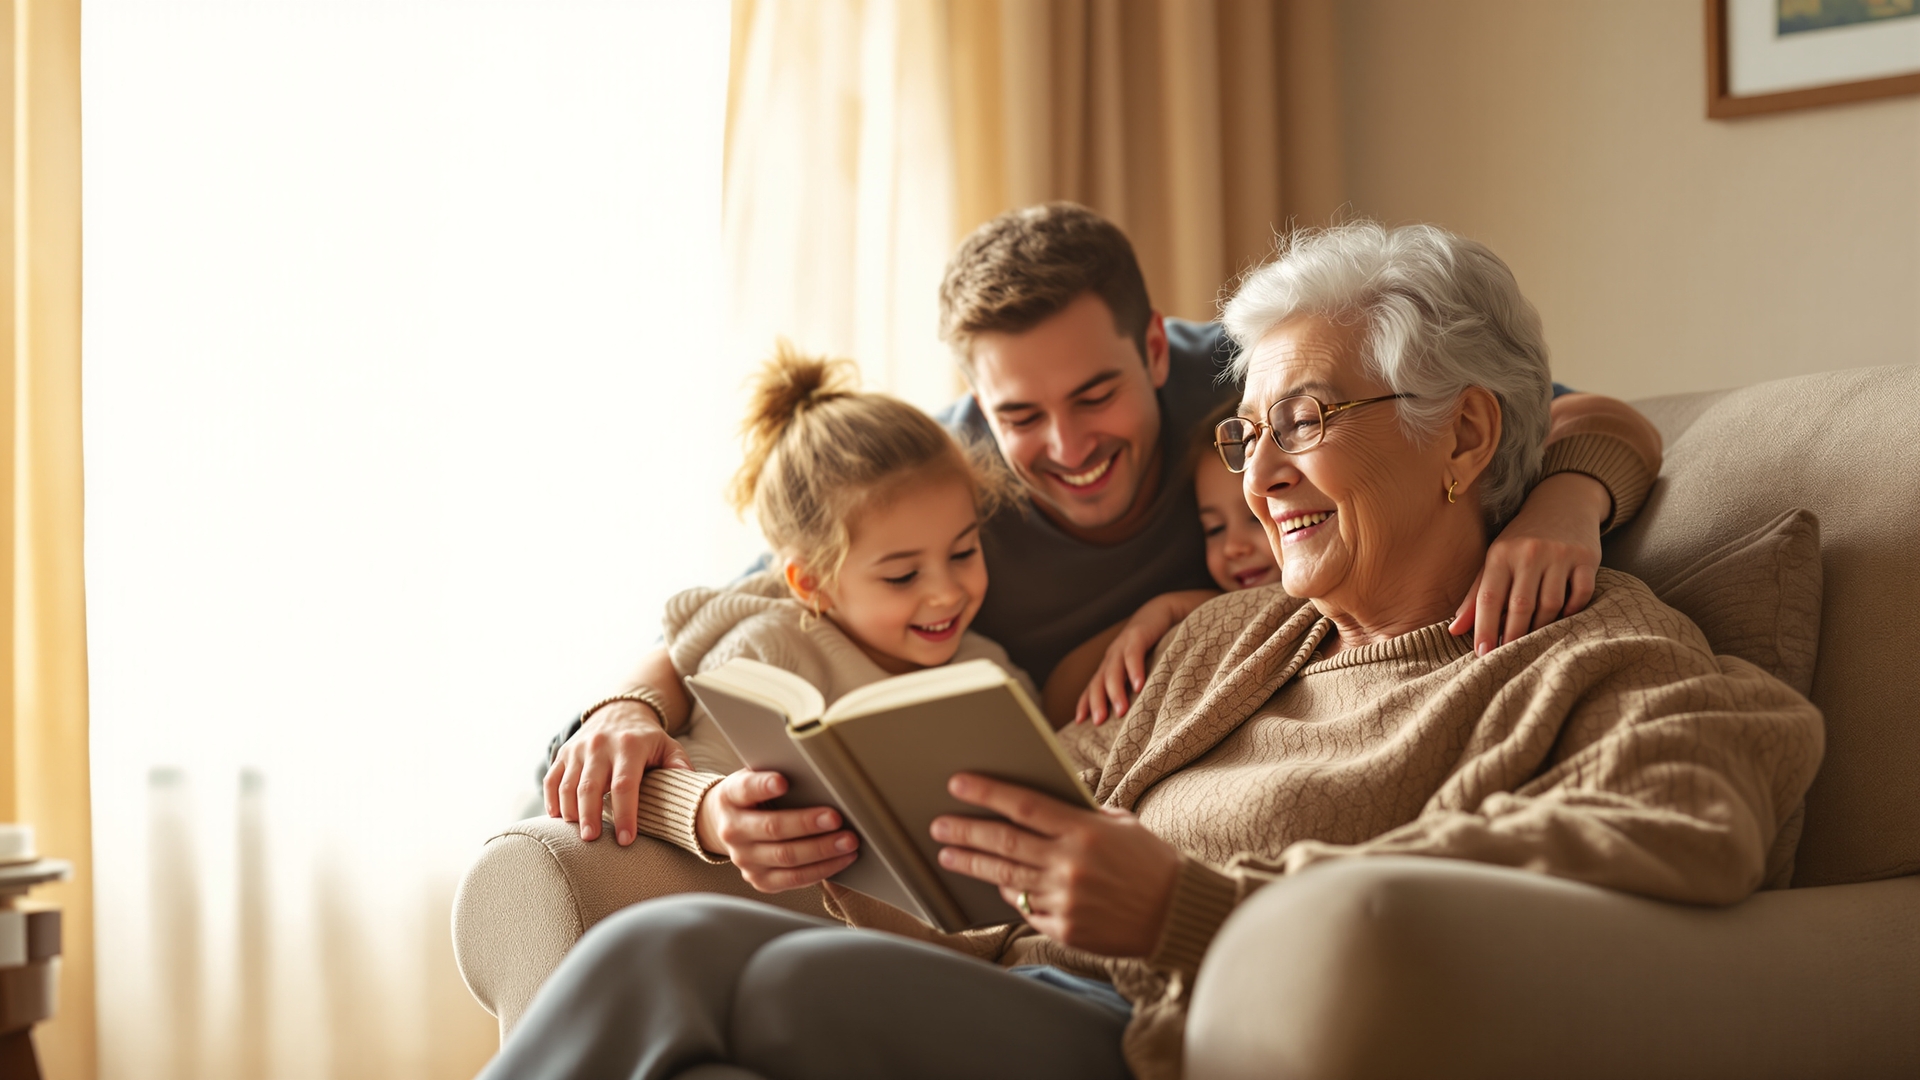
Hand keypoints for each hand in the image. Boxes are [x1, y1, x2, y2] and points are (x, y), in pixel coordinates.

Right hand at [544, 701, 692, 844]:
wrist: (619, 712)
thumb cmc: (648, 739)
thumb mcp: (669, 746)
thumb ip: (680, 767)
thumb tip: (692, 791)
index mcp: (629, 746)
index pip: (625, 785)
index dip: (625, 814)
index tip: (626, 839)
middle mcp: (600, 745)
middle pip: (590, 787)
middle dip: (590, 816)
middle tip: (592, 840)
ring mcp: (579, 749)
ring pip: (567, 786)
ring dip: (571, 813)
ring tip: (579, 835)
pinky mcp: (564, 754)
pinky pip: (551, 780)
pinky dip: (552, 801)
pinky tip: (560, 819)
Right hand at [694, 770, 857, 891]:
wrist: (727, 825)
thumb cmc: (754, 796)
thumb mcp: (755, 777)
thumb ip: (776, 773)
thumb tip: (818, 771)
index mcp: (730, 798)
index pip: (745, 790)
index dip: (763, 786)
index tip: (783, 782)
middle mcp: (732, 831)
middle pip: (772, 829)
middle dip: (806, 824)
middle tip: (836, 818)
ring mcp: (745, 859)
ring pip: (786, 857)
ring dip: (821, 850)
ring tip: (848, 841)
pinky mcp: (760, 880)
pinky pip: (793, 879)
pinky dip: (821, 870)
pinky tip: (841, 859)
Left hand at [932, 773, 1182, 956]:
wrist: (1177, 914)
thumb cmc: (1151, 863)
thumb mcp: (1122, 824)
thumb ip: (1081, 815)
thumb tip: (1040, 808)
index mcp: (1084, 830)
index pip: (1023, 805)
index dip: (986, 793)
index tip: (957, 784)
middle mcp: (1070, 864)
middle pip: (1003, 843)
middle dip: (965, 832)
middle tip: (938, 826)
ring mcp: (1065, 899)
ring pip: (1006, 877)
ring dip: (973, 864)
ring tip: (949, 855)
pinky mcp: (1064, 929)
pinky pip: (1026, 908)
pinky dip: (1011, 893)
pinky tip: (996, 883)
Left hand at [1075, 590, 1212, 724]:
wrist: (1160, 611)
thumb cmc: (1150, 644)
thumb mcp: (1138, 665)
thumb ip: (1131, 684)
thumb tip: (1130, 712)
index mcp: (1110, 665)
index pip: (1093, 687)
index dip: (1085, 703)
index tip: (1080, 721)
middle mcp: (1112, 657)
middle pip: (1099, 681)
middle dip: (1096, 702)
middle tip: (1098, 722)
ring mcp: (1123, 646)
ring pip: (1113, 671)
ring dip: (1115, 691)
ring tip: (1121, 711)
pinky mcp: (1137, 635)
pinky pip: (1133, 655)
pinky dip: (1134, 670)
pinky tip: (1138, 685)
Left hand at [1451, 472, 1609, 654]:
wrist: (1562, 502)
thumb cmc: (1521, 540)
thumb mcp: (1495, 560)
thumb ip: (1475, 595)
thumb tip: (1454, 631)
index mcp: (1500, 554)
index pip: (1488, 597)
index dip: (1484, 628)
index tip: (1483, 654)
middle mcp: (1529, 552)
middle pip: (1520, 605)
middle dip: (1513, 635)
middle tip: (1509, 657)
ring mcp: (1559, 554)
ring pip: (1550, 604)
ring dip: (1542, 627)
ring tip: (1534, 640)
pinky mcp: (1586, 557)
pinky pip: (1580, 594)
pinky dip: (1572, 611)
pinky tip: (1563, 618)